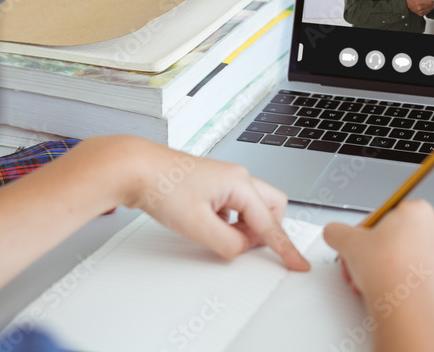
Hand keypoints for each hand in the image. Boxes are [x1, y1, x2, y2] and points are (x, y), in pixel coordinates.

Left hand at [122, 139, 308, 270]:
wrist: (134, 168)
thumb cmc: (161, 185)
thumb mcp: (197, 225)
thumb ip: (228, 243)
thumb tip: (241, 249)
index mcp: (240, 183)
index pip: (270, 224)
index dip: (285, 248)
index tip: (298, 264)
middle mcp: (236, 177)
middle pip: (271, 208)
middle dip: (265, 230)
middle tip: (244, 246)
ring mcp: (223, 179)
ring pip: (251, 207)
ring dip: (243, 226)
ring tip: (216, 234)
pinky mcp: (210, 184)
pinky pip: (233, 206)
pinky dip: (229, 220)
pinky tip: (207, 225)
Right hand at [324, 200, 433, 311]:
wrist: (405, 308)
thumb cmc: (388, 271)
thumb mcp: (348, 242)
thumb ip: (337, 231)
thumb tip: (334, 233)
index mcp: (418, 210)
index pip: (382, 214)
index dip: (362, 231)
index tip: (355, 243)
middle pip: (394, 235)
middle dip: (372, 251)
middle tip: (359, 262)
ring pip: (404, 254)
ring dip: (382, 266)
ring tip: (367, 279)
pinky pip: (414, 272)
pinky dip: (399, 278)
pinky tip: (383, 288)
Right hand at [406, 0, 433, 15]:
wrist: (407, 4)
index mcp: (418, 2)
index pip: (430, 2)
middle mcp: (420, 8)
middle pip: (431, 5)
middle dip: (433, 1)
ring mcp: (420, 12)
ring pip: (430, 8)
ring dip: (431, 5)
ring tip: (428, 2)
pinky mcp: (421, 14)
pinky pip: (428, 11)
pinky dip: (429, 8)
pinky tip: (426, 5)